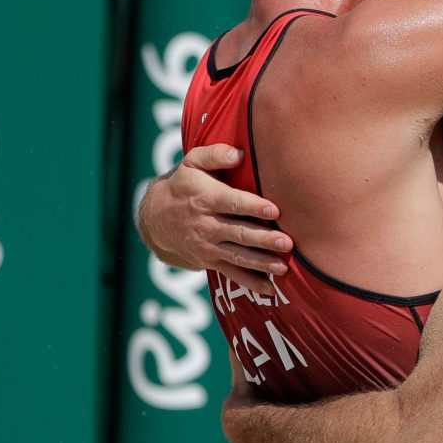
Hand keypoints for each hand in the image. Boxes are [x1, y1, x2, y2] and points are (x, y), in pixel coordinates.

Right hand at [138, 144, 289, 296]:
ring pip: (238, 256)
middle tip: (286, 243)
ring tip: (283, 267)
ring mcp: (208, 246)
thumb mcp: (191, 163)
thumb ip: (215, 155)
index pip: (232, 203)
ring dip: (261, 263)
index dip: (253, 207)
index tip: (274, 210)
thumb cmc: (183, 185)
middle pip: (239, 233)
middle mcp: (206, 225)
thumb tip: (239, 152)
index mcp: (206, 199)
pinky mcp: (210, 262)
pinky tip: (271, 290)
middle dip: (264, 239)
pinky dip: (251, 284)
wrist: (156, 218)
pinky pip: (232, 274)